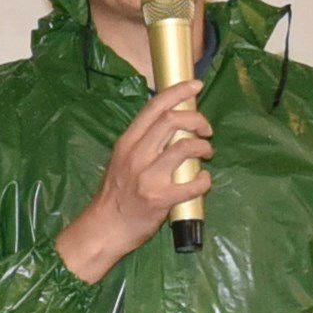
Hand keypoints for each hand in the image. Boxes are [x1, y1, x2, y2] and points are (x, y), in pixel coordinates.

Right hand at [53, 80, 213, 283]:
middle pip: (172, 120)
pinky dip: (204, 180)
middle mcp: (137, 154)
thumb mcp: (121, 159)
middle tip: (206, 130)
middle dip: (197, 119)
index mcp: (127, 141)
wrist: (105, 227)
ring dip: (203, 147)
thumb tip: (170, 126)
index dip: (178, 92)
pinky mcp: (160, 198)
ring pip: (185, 147)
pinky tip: (204, 181)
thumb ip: (142, 142)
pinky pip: (192, 183)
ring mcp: (148, 176)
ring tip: (207, 152)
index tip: (195, 85)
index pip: (154, 107)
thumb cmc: (116, 194)